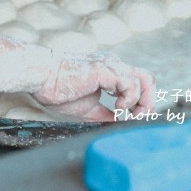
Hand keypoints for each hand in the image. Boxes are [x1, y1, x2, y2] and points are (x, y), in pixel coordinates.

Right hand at [32, 51, 155, 121]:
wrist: (41, 77)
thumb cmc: (57, 90)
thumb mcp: (88, 108)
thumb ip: (106, 114)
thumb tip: (120, 125)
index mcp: (109, 72)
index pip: (138, 82)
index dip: (142, 101)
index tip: (134, 118)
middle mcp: (114, 65)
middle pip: (149, 79)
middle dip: (149, 102)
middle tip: (137, 118)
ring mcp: (111, 66)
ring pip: (146, 79)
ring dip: (142, 102)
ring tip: (127, 113)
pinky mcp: (105, 70)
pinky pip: (131, 83)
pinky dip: (129, 98)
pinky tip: (116, 106)